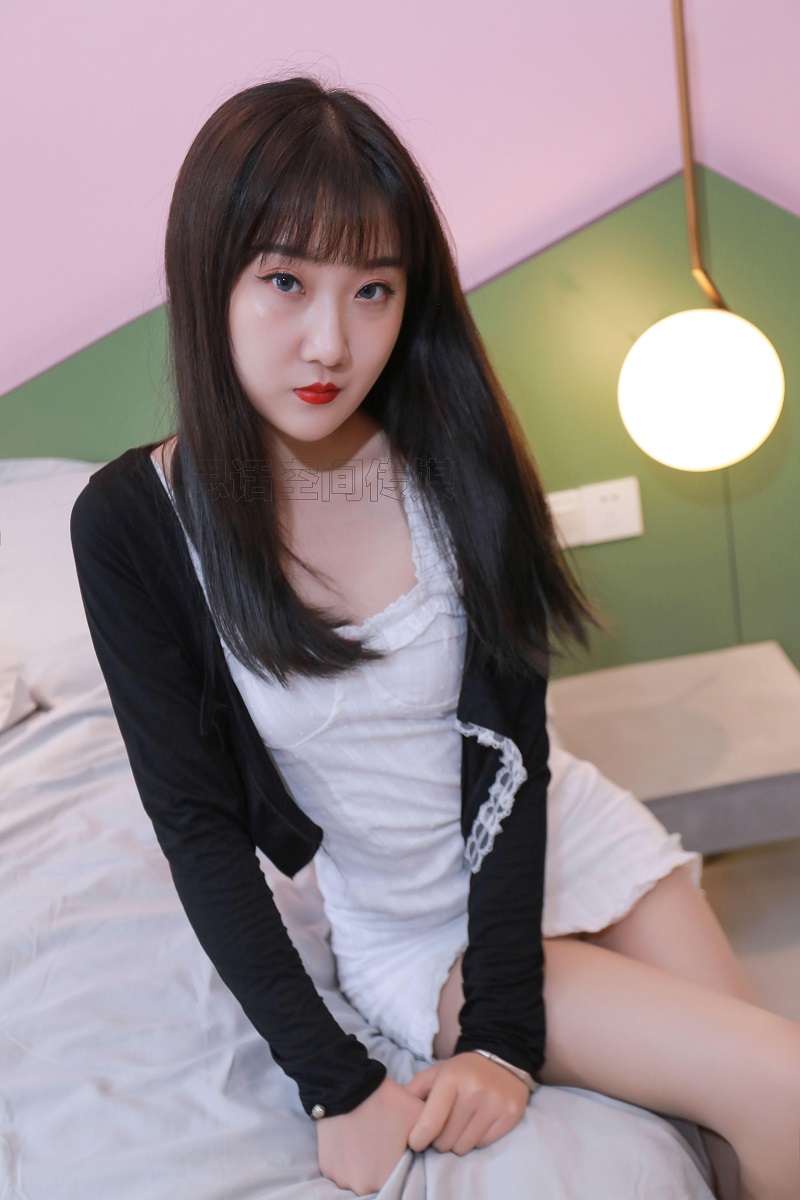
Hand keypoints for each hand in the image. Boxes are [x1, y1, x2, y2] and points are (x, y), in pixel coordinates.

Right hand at [316, 1077, 424, 1195]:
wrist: (345, 1085)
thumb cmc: (385, 1101)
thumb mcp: (418, 1115)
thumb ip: (430, 1137)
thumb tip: (434, 1148)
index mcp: (388, 1177)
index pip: (400, 1178)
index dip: (401, 1163)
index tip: (398, 1147)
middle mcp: (363, 1186)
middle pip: (379, 1180)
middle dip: (382, 1165)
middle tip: (383, 1140)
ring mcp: (341, 1179)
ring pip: (359, 1177)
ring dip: (363, 1164)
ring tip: (367, 1138)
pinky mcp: (327, 1168)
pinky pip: (341, 1170)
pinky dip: (347, 1159)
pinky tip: (352, 1139)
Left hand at [406, 1052, 528, 1155]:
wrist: (503, 1057)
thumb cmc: (462, 1071)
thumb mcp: (435, 1074)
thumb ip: (413, 1093)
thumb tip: (393, 1115)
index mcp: (451, 1078)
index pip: (430, 1124)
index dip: (419, 1139)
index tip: (416, 1142)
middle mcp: (475, 1090)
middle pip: (446, 1140)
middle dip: (440, 1139)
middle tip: (443, 1127)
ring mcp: (495, 1103)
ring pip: (464, 1146)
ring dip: (458, 1142)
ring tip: (459, 1126)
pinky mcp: (511, 1114)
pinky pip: (484, 1144)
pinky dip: (477, 1139)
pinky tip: (477, 1123)